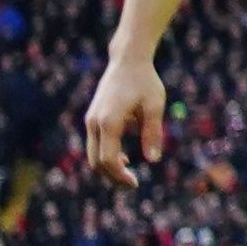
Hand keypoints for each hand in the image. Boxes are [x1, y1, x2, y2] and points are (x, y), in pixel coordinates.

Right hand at [83, 52, 166, 185]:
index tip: (135, 184)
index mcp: (109, 122)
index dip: (120, 176)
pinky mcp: (92, 117)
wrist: (127, 60)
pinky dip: (105, 155)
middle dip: (112, 177)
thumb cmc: (145, 81)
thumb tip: (153, 160)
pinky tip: (124, 158)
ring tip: (129, 175)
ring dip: (108, 167)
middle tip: (133, 185)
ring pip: (92, 154)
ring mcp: (90, 120)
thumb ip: (153, 132)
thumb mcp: (155, 105)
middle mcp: (94, 123)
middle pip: (95, 162)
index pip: (108, 159)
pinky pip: (94, 144)